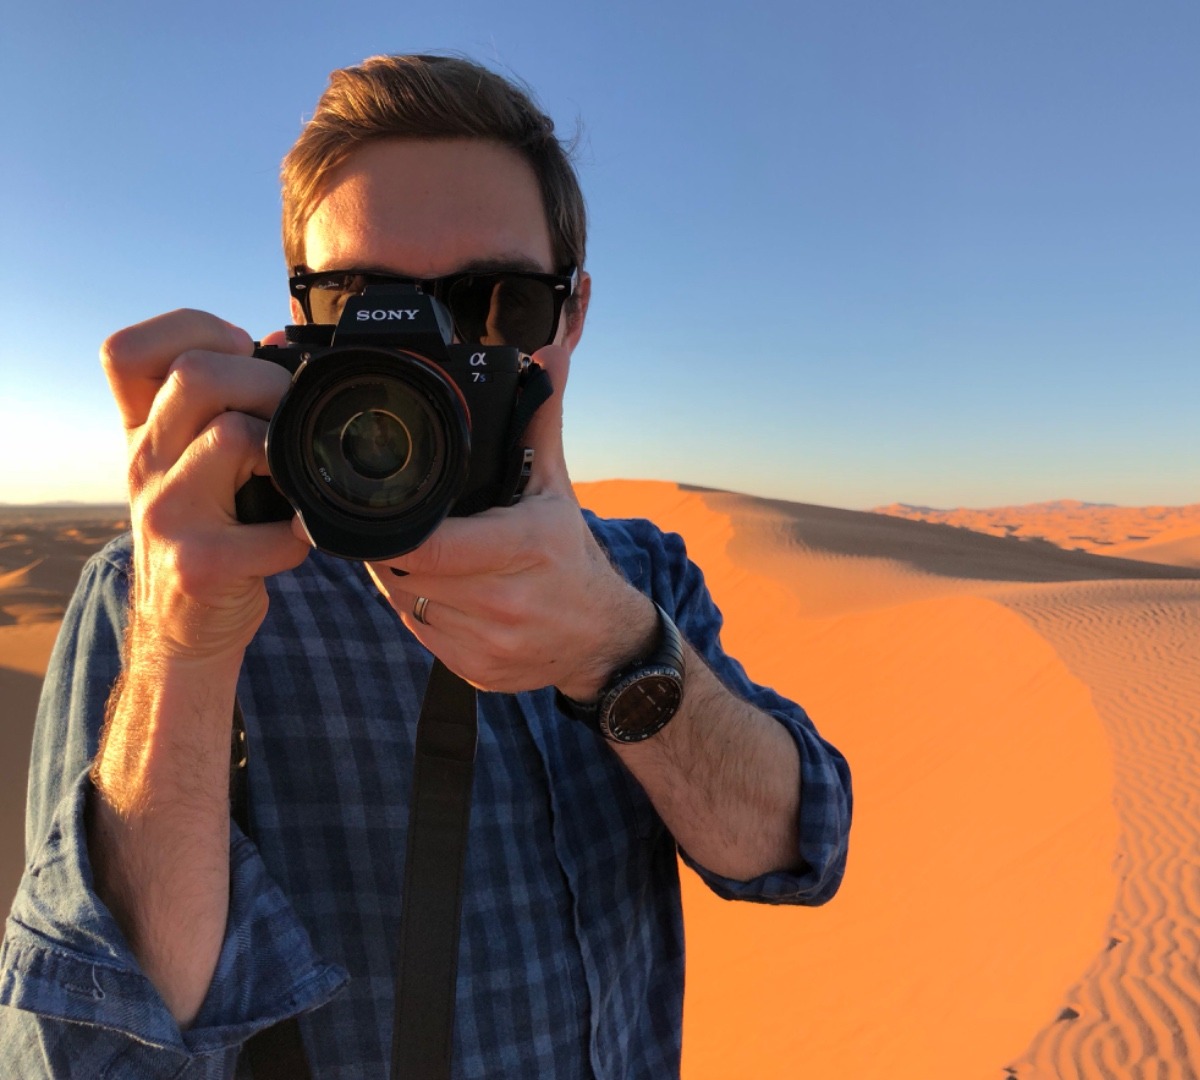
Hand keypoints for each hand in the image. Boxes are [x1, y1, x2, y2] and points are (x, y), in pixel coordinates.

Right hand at [101, 310, 309, 662]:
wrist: (185, 629)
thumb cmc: (208, 533)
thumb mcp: (195, 463)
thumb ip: (225, 405)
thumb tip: (278, 340)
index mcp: (144, 432)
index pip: (127, 351)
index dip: (191, 330)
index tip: (241, 352)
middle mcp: (144, 464)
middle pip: (196, 374)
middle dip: (266, 382)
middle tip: (289, 418)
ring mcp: (166, 514)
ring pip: (233, 436)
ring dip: (285, 454)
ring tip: (289, 482)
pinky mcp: (199, 564)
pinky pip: (277, 528)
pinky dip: (303, 536)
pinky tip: (295, 542)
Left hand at [366, 344, 655, 695]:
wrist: (603, 638)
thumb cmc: (571, 555)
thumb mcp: (555, 488)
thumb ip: (541, 420)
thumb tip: (549, 354)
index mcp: (524, 547)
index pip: (431, 545)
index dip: (394, 530)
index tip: (382, 511)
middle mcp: (507, 600)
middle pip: (408, 573)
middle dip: (392, 549)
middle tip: (396, 527)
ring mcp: (491, 643)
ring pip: (408, 605)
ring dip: (401, 581)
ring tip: (418, 556)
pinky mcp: (477, 671)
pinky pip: (420, 635)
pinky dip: (417, 611)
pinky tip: (437, 591)